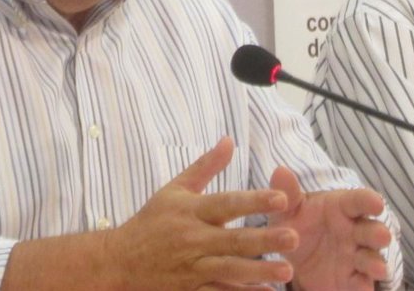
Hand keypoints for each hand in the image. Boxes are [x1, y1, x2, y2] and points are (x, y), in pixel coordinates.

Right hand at [103, 137, 297, 288]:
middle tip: (294, 238)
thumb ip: (206, 167)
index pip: (227, 203)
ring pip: (229, 271)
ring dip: (259, 272)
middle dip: (265, 240)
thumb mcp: (175, 189)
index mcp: (190, 211)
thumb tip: (229, 140)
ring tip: (287, 271)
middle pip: (233, 240)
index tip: (282, 199)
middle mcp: (192, 239)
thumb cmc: (152, 221)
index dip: (254, 201)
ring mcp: (191, 268)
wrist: (119, 262)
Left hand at [269, 167, 391, 290]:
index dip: (369, 201)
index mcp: (342, 207)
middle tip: (382, 236)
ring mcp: (356, 256)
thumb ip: (288, 193)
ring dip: (375, 263)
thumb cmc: (298, 223)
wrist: (294, 257)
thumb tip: (281, 170)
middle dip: (378, 233)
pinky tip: (362, 288)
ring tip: (377, 268)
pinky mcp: (353, 280)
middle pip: (372, 230)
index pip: (358, 201)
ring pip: (372, 258)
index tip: (377, 203)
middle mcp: (354, 231)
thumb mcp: (289, 209)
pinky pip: (361, 283)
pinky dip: (363, 286)